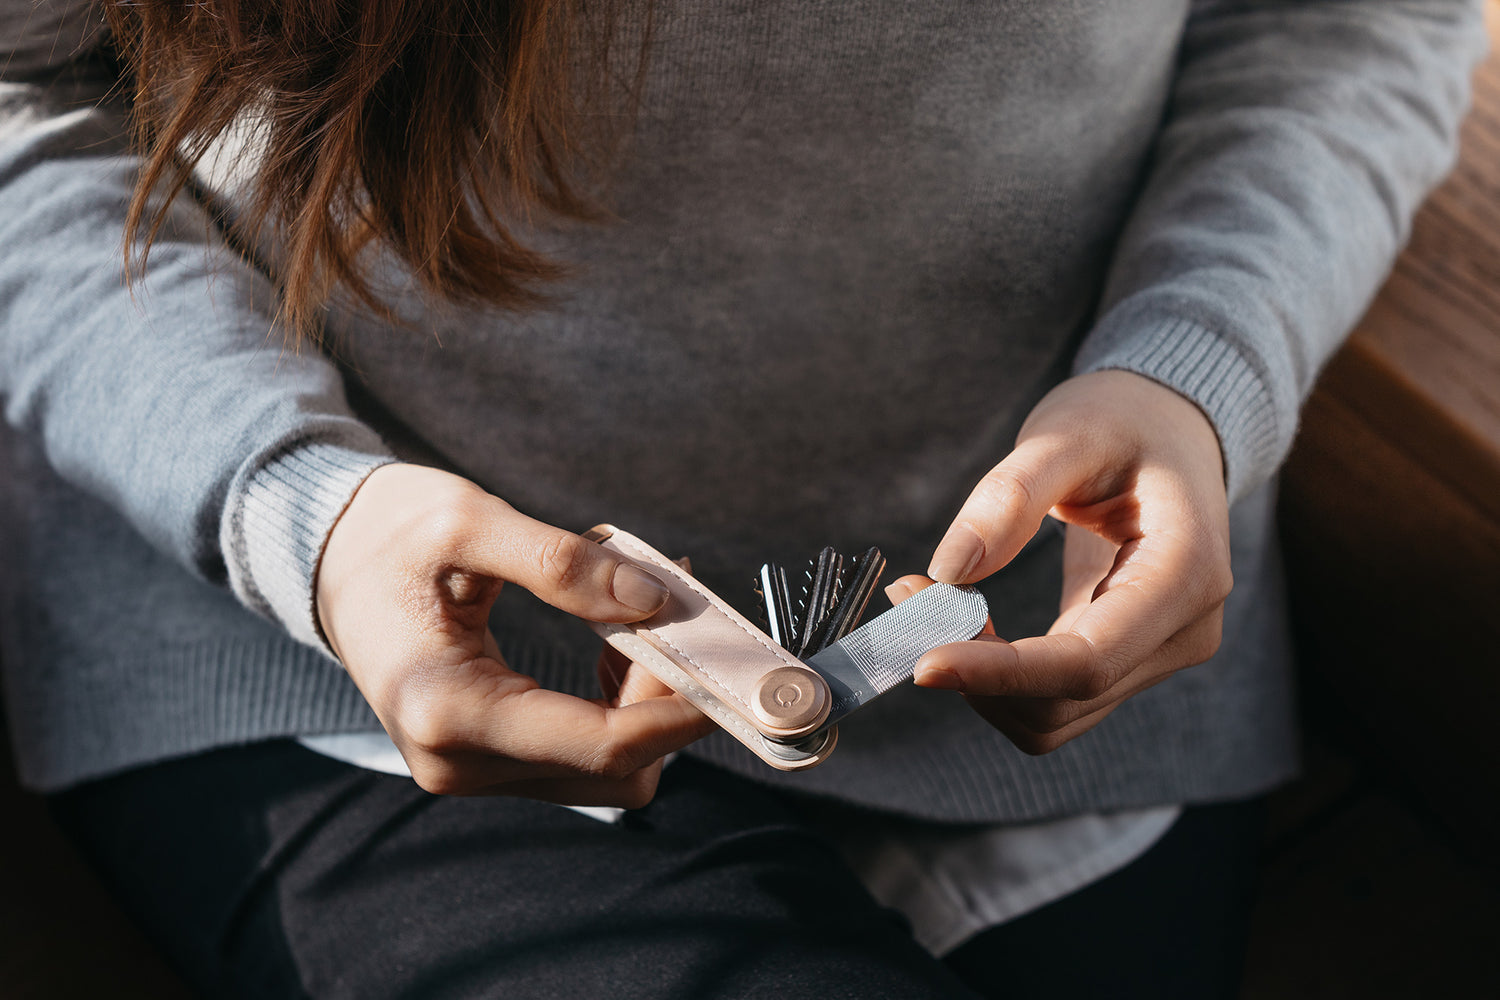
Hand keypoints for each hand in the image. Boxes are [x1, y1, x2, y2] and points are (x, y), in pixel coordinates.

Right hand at [316, 464, 712, 804]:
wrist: (322, 557)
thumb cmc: (386, 531)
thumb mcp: (468, 521)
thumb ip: (562, 563)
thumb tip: (658, 599)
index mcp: (445, 708)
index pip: (599, 744)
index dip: (681, 712)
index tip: (735, 666)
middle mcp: (455, 762)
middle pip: (613, 770)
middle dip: (666, 699)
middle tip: (680, 606)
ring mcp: (467, 770)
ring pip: (604, 771)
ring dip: (646, 703)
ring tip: (646, 613)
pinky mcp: (482, 760)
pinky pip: (579, 756)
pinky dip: (619, 709)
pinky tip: (617, 643)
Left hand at [912, 370, 1232, 753]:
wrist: (1171, 430)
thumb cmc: (1123, 420)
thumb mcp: (1067, 431)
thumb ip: (1011, 496)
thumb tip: (950, 572)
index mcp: (1186, 572)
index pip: (1086, 661)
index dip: (1001, 673)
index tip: (924, 661)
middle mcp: (1186, 630)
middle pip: (1064, 700)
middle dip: (975, 668)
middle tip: (908, 597)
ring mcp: (1161, 653)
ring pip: (1052, 716)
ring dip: (978, 679)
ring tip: (928, 601)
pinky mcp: (1128, 660)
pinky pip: (1051, 698)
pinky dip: (995, 676)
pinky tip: (959, 618)